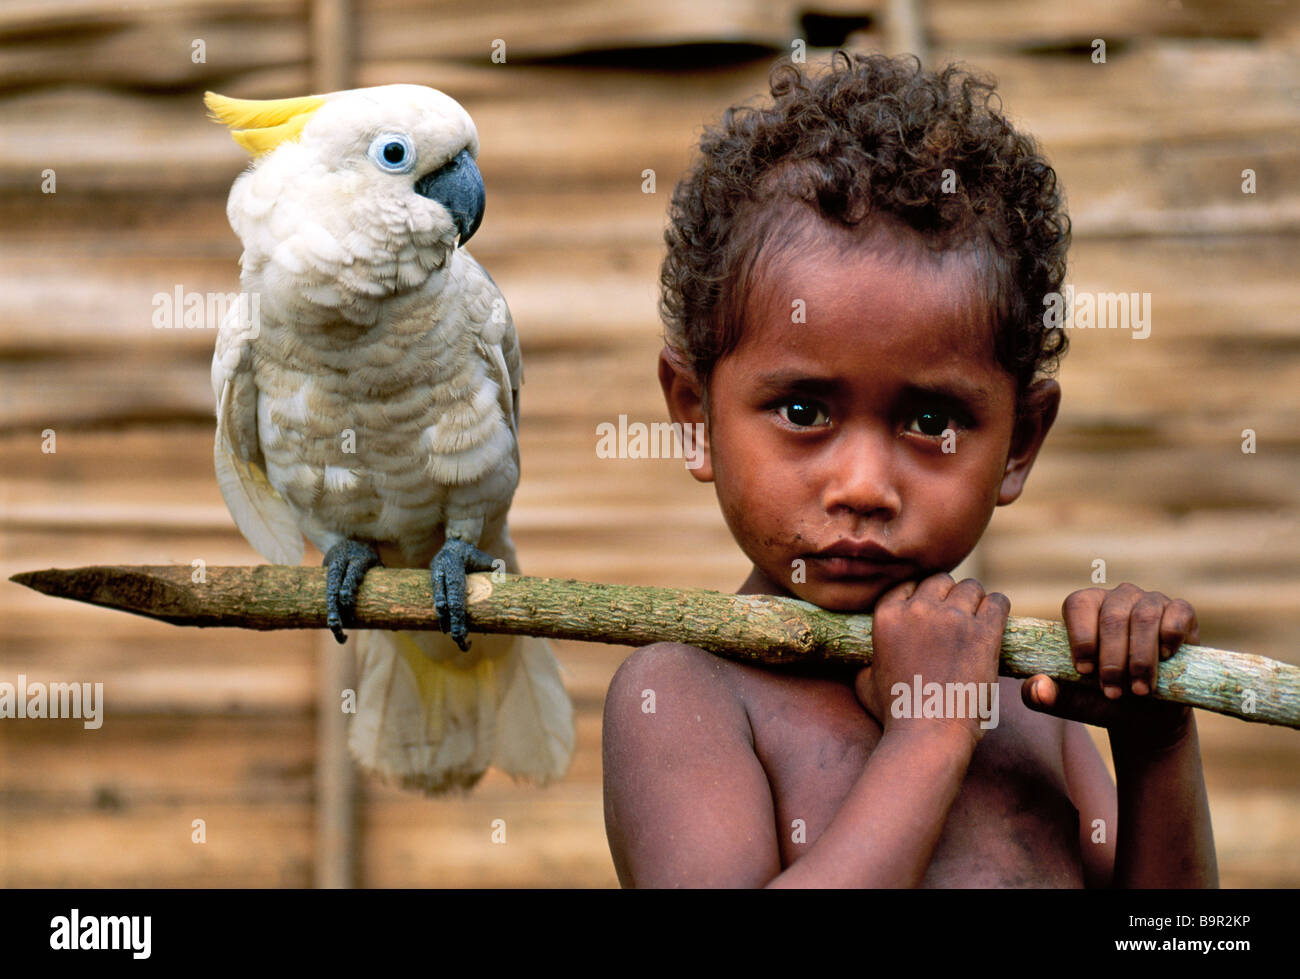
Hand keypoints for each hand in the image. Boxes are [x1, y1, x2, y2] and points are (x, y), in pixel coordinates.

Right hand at [854, 573, 1008, 748]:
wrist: (928, 733)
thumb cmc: (896, 714)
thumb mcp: (865, 682)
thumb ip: (867, 661)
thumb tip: (868, 660)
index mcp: (886, 616)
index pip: (910, 585)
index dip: (923, 597)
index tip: (933, 613)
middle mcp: (917, 609)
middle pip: (941, 581)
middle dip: (949, 597)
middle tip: (957, 620)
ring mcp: (952, 618)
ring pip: (971, 587)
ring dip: (975, 602)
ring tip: (978, 622)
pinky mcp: (982, 632)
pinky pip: (998, 602)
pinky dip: (999, 610)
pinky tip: (996, 625)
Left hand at [1022, 584, 1197, 744]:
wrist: (1147, 713)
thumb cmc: (1104, 698)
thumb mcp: (1072, 702)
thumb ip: (1044, 696)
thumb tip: (1037, 686)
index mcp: (1085, 607)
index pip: (1077, 605)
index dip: (1081, 637)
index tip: (1085, 671)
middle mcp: (1117, 598)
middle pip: (1112, 617)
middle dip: (1112, 659)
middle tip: (1113, 692)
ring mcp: (1150, 600)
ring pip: (1143, 617)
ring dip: (1141, 658)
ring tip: (1139, 690)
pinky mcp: (1181, 611)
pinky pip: (1177, 614)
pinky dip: (1170, 637)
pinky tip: (1166, 658)